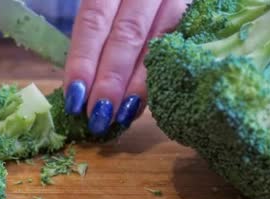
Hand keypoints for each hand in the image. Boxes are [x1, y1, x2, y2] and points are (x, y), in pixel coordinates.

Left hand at [63, 0, 188, 134]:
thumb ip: (92, 39)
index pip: (93, 22)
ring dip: (136, 86)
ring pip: (156, 44)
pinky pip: (179, 48)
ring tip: (121, 117)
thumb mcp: (103, 9)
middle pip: (126, 36)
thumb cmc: (120, 6)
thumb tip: (78, 91)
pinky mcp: (195, 13)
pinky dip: (159, 78)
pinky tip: (145, 102)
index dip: (83, 62)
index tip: (75, 98)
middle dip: (110, 81)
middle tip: (99, 116)